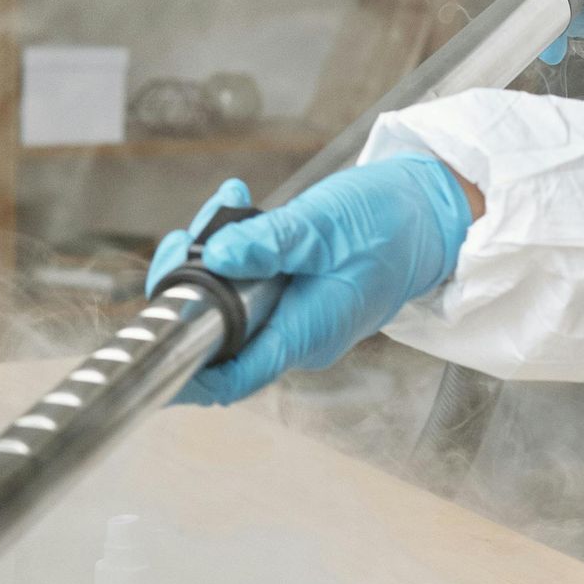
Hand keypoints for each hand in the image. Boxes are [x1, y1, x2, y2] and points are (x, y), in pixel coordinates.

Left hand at [145, 156, 474, 404]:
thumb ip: (268, 243)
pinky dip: (238, 247)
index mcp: (307, 333)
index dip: (186, 372)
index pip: (233, 376)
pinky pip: (252, 281)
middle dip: (191, 283)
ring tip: (222, 208)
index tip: (149, 345)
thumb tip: (214, 257)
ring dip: (213, 255)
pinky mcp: (298, 294)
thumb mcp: (325, 225)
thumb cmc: (392, 222)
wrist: (434, 212)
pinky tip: (238, 206)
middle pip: (221, 333)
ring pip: (231, 301)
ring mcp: (298, 315)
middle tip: (185, 238)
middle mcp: (298, 334)